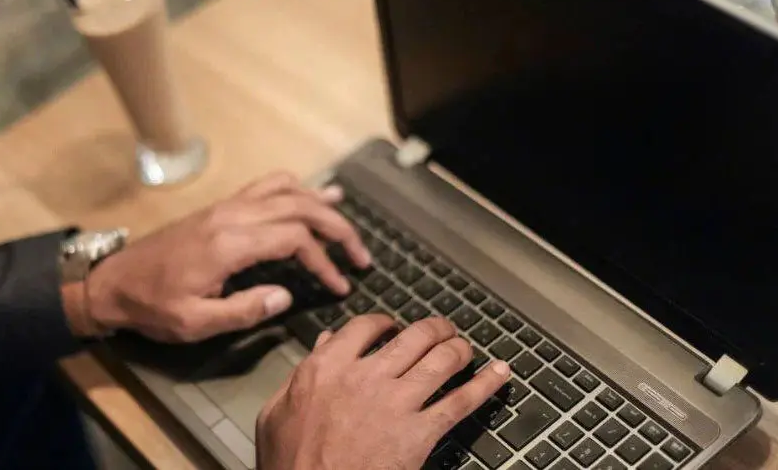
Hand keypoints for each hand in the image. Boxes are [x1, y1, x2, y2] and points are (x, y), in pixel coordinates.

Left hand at [68, 172, 370, 340]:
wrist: (114, 281)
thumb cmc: (154, 305)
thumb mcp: (195, 322)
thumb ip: (243, 310)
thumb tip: (286, 297)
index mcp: (230, 244)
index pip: (295, 240)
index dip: (325, 261)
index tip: (340, 286)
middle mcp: (234, 216)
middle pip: (300, 207)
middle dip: (337, 228)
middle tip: (361, 254)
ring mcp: (228, 206)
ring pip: (286, 189)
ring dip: (320, 201)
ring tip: (345, 216)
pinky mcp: (222, 206)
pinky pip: (266, 185)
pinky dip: (294, 187)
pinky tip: (310, 195)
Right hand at [256, 315, 510, 469]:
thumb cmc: (290, 465)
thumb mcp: (277, 413)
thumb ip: (301, 373)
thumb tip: (324, 342)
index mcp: (327, 367)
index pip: (366, 326)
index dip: (386, 323)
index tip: (393, 327)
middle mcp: (366, 376)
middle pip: (413, 336)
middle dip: (434, 329)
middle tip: (442, 331)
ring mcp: (396, 403)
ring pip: (441, 360)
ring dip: (459, 348)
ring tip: (466, 348)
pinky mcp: (419, 433)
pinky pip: (461, 400)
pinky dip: (486, 384)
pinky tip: (500, 373)